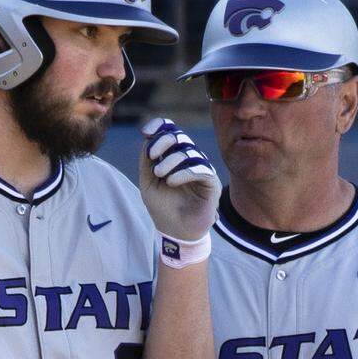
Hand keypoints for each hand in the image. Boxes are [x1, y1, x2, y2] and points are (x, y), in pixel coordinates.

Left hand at [138, 118, 221, 241]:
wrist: (175, 232)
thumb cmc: (162, 208)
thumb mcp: (147, 182)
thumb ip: (146, 160)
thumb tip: (148, 138)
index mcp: (173, 156)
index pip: (171, 131)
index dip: (160, 126)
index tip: (145, 132)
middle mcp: (189, 159)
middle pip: (180, 137)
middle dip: (163, 142)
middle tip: (152, 157)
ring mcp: (201, 169)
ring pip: (189, 152)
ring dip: (171, 160)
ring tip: (160, 175)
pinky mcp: (211, 183)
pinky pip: (201, 168)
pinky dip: (184, 172)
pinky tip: (171, 181)